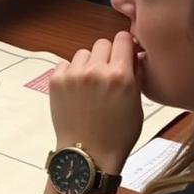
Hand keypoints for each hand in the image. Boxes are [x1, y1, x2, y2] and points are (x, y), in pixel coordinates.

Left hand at [49, 30, 143, 173]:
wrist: (88, 154)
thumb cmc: (117, 134)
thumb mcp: (137, 105)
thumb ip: (135, 75)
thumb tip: (134, 54)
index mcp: (120, 75)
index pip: (122, 38)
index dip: (125, 45)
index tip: (124, 52)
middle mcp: (95, 70)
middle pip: (102, 43)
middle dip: (107, 55)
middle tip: (108, 73)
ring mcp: (73, 74)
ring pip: (83, 53)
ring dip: (88, 64)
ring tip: (91, 85)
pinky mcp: (56, 80)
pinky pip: (66, 64)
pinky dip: (72, 72)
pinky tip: (77, 90)